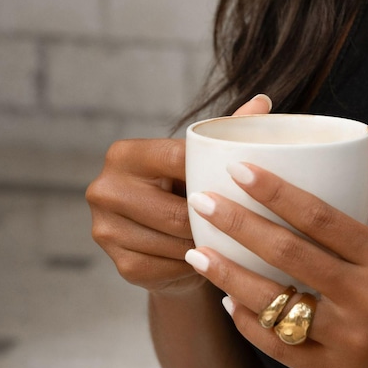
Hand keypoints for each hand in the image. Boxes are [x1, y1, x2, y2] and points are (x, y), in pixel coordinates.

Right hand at [86, 94, 272, 295]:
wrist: (166, 240)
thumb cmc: (189, 186)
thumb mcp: (204, 157)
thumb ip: (229, 128)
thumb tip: (263, 100)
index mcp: (124, 154)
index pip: (178, 161)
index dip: (215, 173)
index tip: (247, 180)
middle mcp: (104, 189)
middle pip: (176, 210)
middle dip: (212, 218)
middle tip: (245, 221)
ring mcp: (105, 230)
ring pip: (173, 241)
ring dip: (206, 245)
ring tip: (232, 240)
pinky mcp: (119, 265)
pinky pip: (168, 268)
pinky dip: (194, 265)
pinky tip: (210, 259)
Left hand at [182, 160, 367, 367]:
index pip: (321, 217)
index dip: (277, 191)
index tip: (241, 168)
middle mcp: (364, 298)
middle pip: (288, 254)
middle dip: (239, 223)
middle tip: (201, 200)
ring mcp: (347, 340)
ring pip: (274, 305)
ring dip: (229, 276)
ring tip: (196, 251)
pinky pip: (280, 349)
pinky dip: (250, 325)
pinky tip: (227, 303)